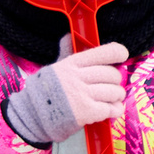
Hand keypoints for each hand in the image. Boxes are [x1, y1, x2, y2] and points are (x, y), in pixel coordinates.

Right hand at [6, 43, 128, 145]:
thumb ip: (65, 53)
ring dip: (117, 97)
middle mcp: (77, 77)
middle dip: (116, 82)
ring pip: (114, 92)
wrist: (31, 117)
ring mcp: (82, 94)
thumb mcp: (54, 69)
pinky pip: (110, 109)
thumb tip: (67, 36)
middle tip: (111, 87)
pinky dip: (114, 111)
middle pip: (112, 75)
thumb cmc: (44, 92)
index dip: (118, 53)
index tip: (122, 57)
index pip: (104, 53)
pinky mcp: (86, 112)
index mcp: (71, 64)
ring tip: (112, 100)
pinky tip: (111, 111)